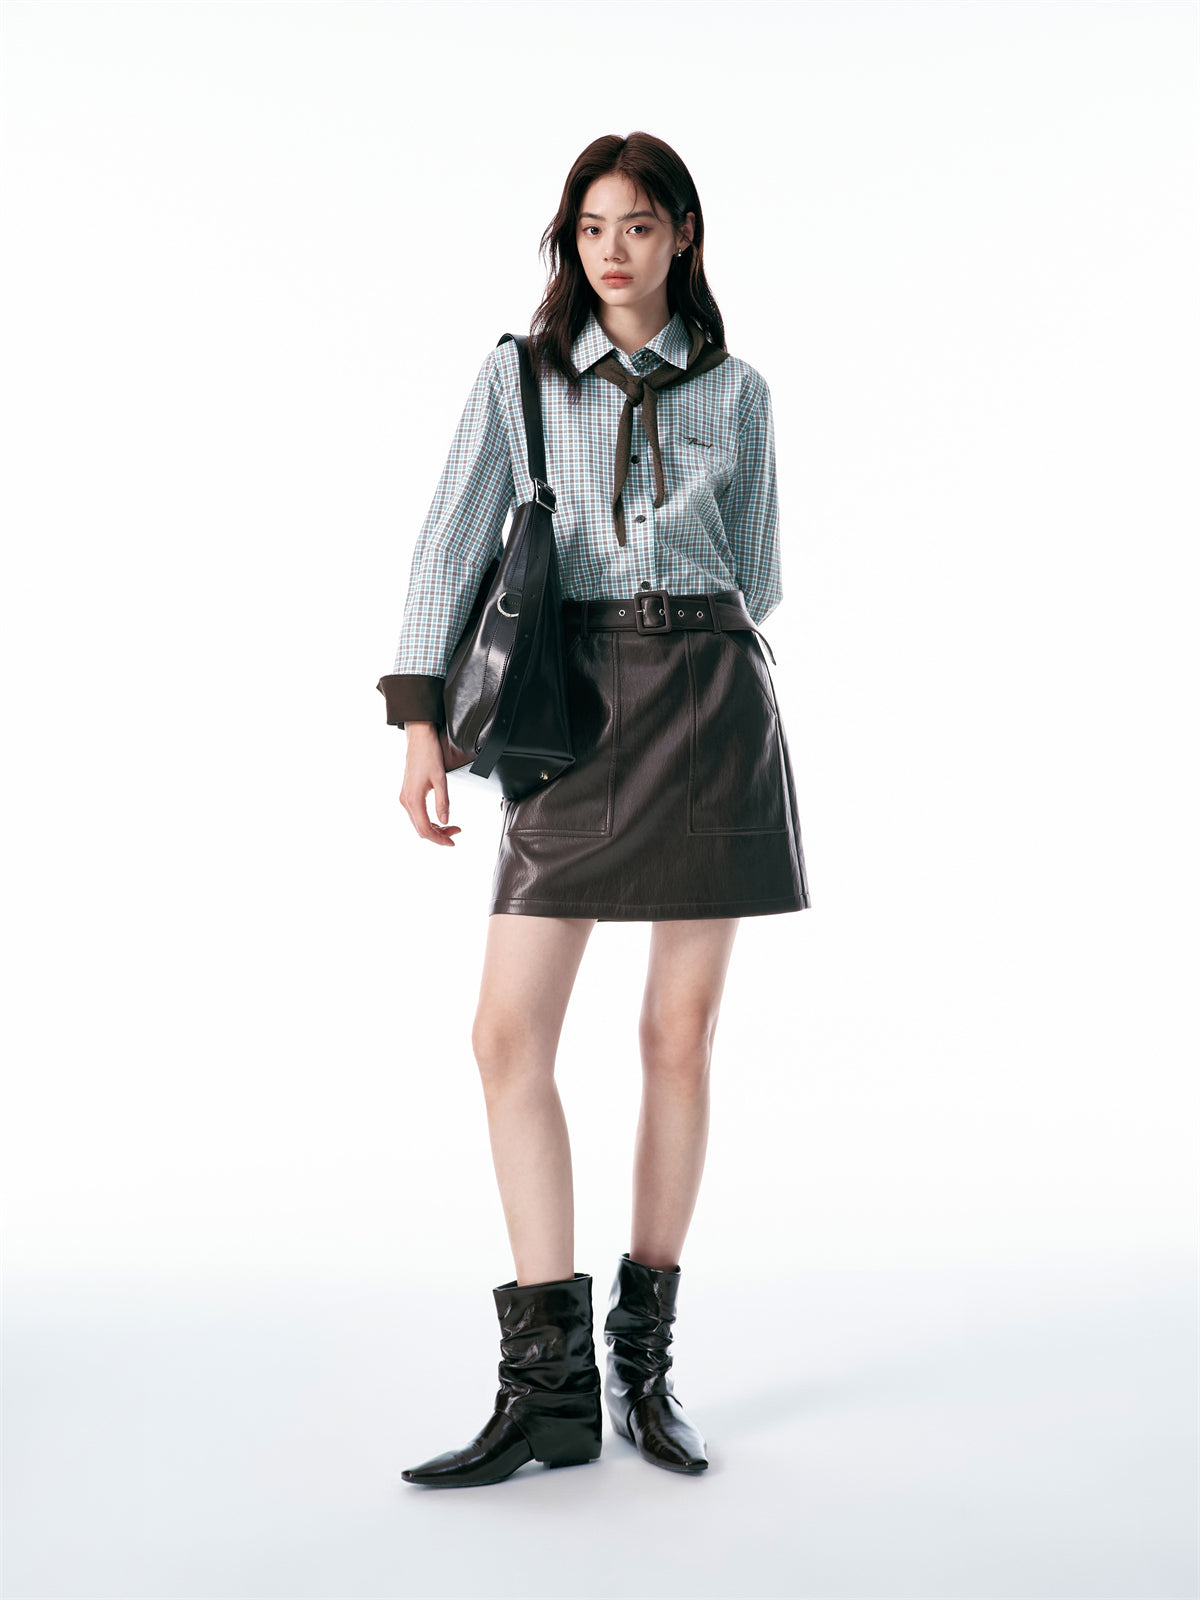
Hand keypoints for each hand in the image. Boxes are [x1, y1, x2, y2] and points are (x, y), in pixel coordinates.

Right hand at [399, 724, 461, 845]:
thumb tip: (446, 821)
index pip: (425, 829)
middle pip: (421, 829)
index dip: (439, 839)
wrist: (418, 739)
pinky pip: (416, 814)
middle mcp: (405, 801)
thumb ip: (443, 802)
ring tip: (451, 827)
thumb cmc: (429, 755)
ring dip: (434, 828)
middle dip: (439, 835)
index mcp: (413, 799)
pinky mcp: (407, 794)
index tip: (453, 842)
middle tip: (456, 833)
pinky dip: (428, 820)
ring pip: (418, 823)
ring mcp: (404, 798)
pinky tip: (440, 819)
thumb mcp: (440, 780)